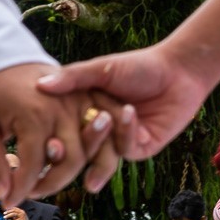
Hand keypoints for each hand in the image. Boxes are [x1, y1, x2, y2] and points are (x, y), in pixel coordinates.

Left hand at [0, 63, 117, 206]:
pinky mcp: (89, 99)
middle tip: (29, 192)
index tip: (8, 203)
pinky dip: (101, 150)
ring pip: (92, 151)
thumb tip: (3, 196)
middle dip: (50, 185)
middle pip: (70, 162)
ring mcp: (80, 102)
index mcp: (33, 114)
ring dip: (78, 174)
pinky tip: (86, 169)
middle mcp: (62, 109)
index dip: (20, 190)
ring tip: (51, 183)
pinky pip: (106, 130)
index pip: (33, 167)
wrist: (3, 56)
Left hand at [2, 206, 32, 219]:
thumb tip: (6, 217)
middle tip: (4, 214)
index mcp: (21, 211)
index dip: (9, 209)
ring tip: (4, 217)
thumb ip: (13, 217)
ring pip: (14, 214)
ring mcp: (22, 216)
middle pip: (13, 211)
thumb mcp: (17, 219)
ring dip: (8, 215)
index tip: (5, 211)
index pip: (14, 208)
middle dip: (8, 212)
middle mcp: (22, 212)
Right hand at [36, 42, 209, 182]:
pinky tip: (129, 112)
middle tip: (60, 147)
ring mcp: (119, 141)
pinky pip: (125, 150)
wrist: (178, 71)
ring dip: (101, 138)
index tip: (43, 131)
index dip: (52, 131)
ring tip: (104, 118)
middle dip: (71, 147)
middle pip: (79, 148)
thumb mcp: (100, 69)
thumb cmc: (139, 66)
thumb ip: (72, 78)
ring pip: (101, 154)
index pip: (63, 128)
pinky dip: (125, 131)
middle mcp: (101, 130)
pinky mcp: (140, 149)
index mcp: (86, 111)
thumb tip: (40, 85)